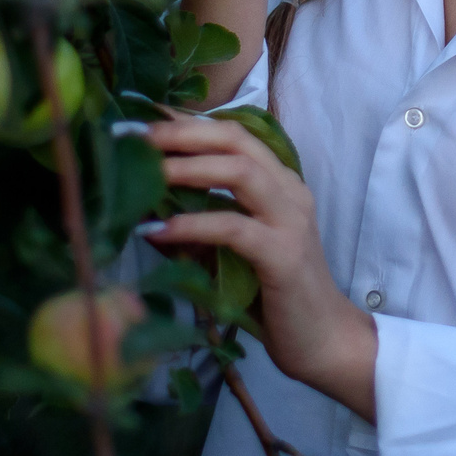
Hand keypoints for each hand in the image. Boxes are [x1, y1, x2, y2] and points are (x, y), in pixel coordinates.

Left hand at [137, 115, 376, 417]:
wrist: (321, 339)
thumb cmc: (274, 294)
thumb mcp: (231, 251)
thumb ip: (201, 224)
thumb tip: (146, 207)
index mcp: (279, 182)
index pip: (232, 134)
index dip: (186, 122)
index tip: (139, 116)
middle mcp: (288, 190)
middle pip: (235, 139)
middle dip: (181, 133)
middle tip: (133, 136)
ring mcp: (290, 219)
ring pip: (239, 173)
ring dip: (186, 168)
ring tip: (145, 172)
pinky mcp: (283, 254)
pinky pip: (233, 228)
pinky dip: (192, 224)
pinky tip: (159, 230)